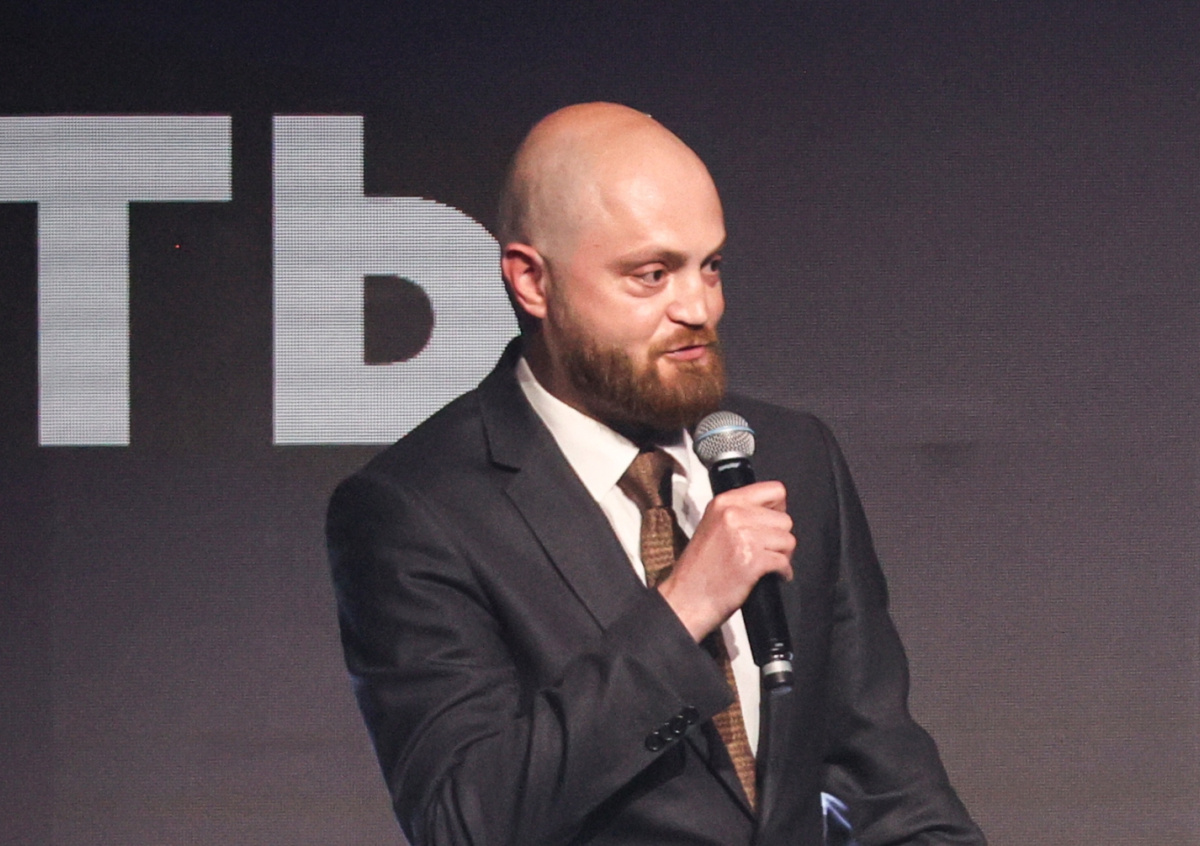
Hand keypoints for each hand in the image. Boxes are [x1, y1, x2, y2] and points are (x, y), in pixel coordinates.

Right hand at [656, 481, 794, 640]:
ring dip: (783, 555)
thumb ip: (739, 513)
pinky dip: (782, 572)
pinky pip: (783, 561)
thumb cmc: (699, 569)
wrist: (686, 599)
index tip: (773, 524)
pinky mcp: (752, 560)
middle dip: (781, 538)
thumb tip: (773, 513)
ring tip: (768, 564)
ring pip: (787, 540)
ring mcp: (743, 536)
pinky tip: (771, 576)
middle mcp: (733, 514)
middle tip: (769, 551)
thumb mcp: (713, 525)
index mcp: (724, 502)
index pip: (774, 490)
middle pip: (784, 519)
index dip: (778, 510)